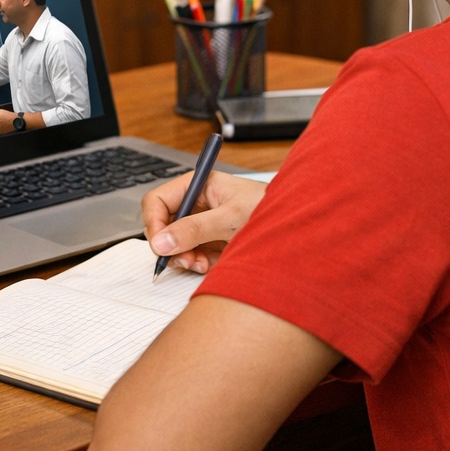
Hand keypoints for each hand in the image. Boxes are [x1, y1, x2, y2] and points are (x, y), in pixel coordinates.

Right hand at [142, 171, 268, 273]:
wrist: (296, 228)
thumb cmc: (269, 210)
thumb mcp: (230, 219)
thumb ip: (195, 229)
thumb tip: (162, 241)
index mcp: (198, 186)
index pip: (158, 201)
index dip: (154, 222)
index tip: (159, 244)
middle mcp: (196, 204)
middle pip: (163, 225)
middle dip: (170, 245)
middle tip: (184, 259)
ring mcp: (202, 224)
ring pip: (174, 244)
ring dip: (184, 258)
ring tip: (201, 263)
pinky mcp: (210, 242)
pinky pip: (190, 255)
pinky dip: (196, 263)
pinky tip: (209, 264)